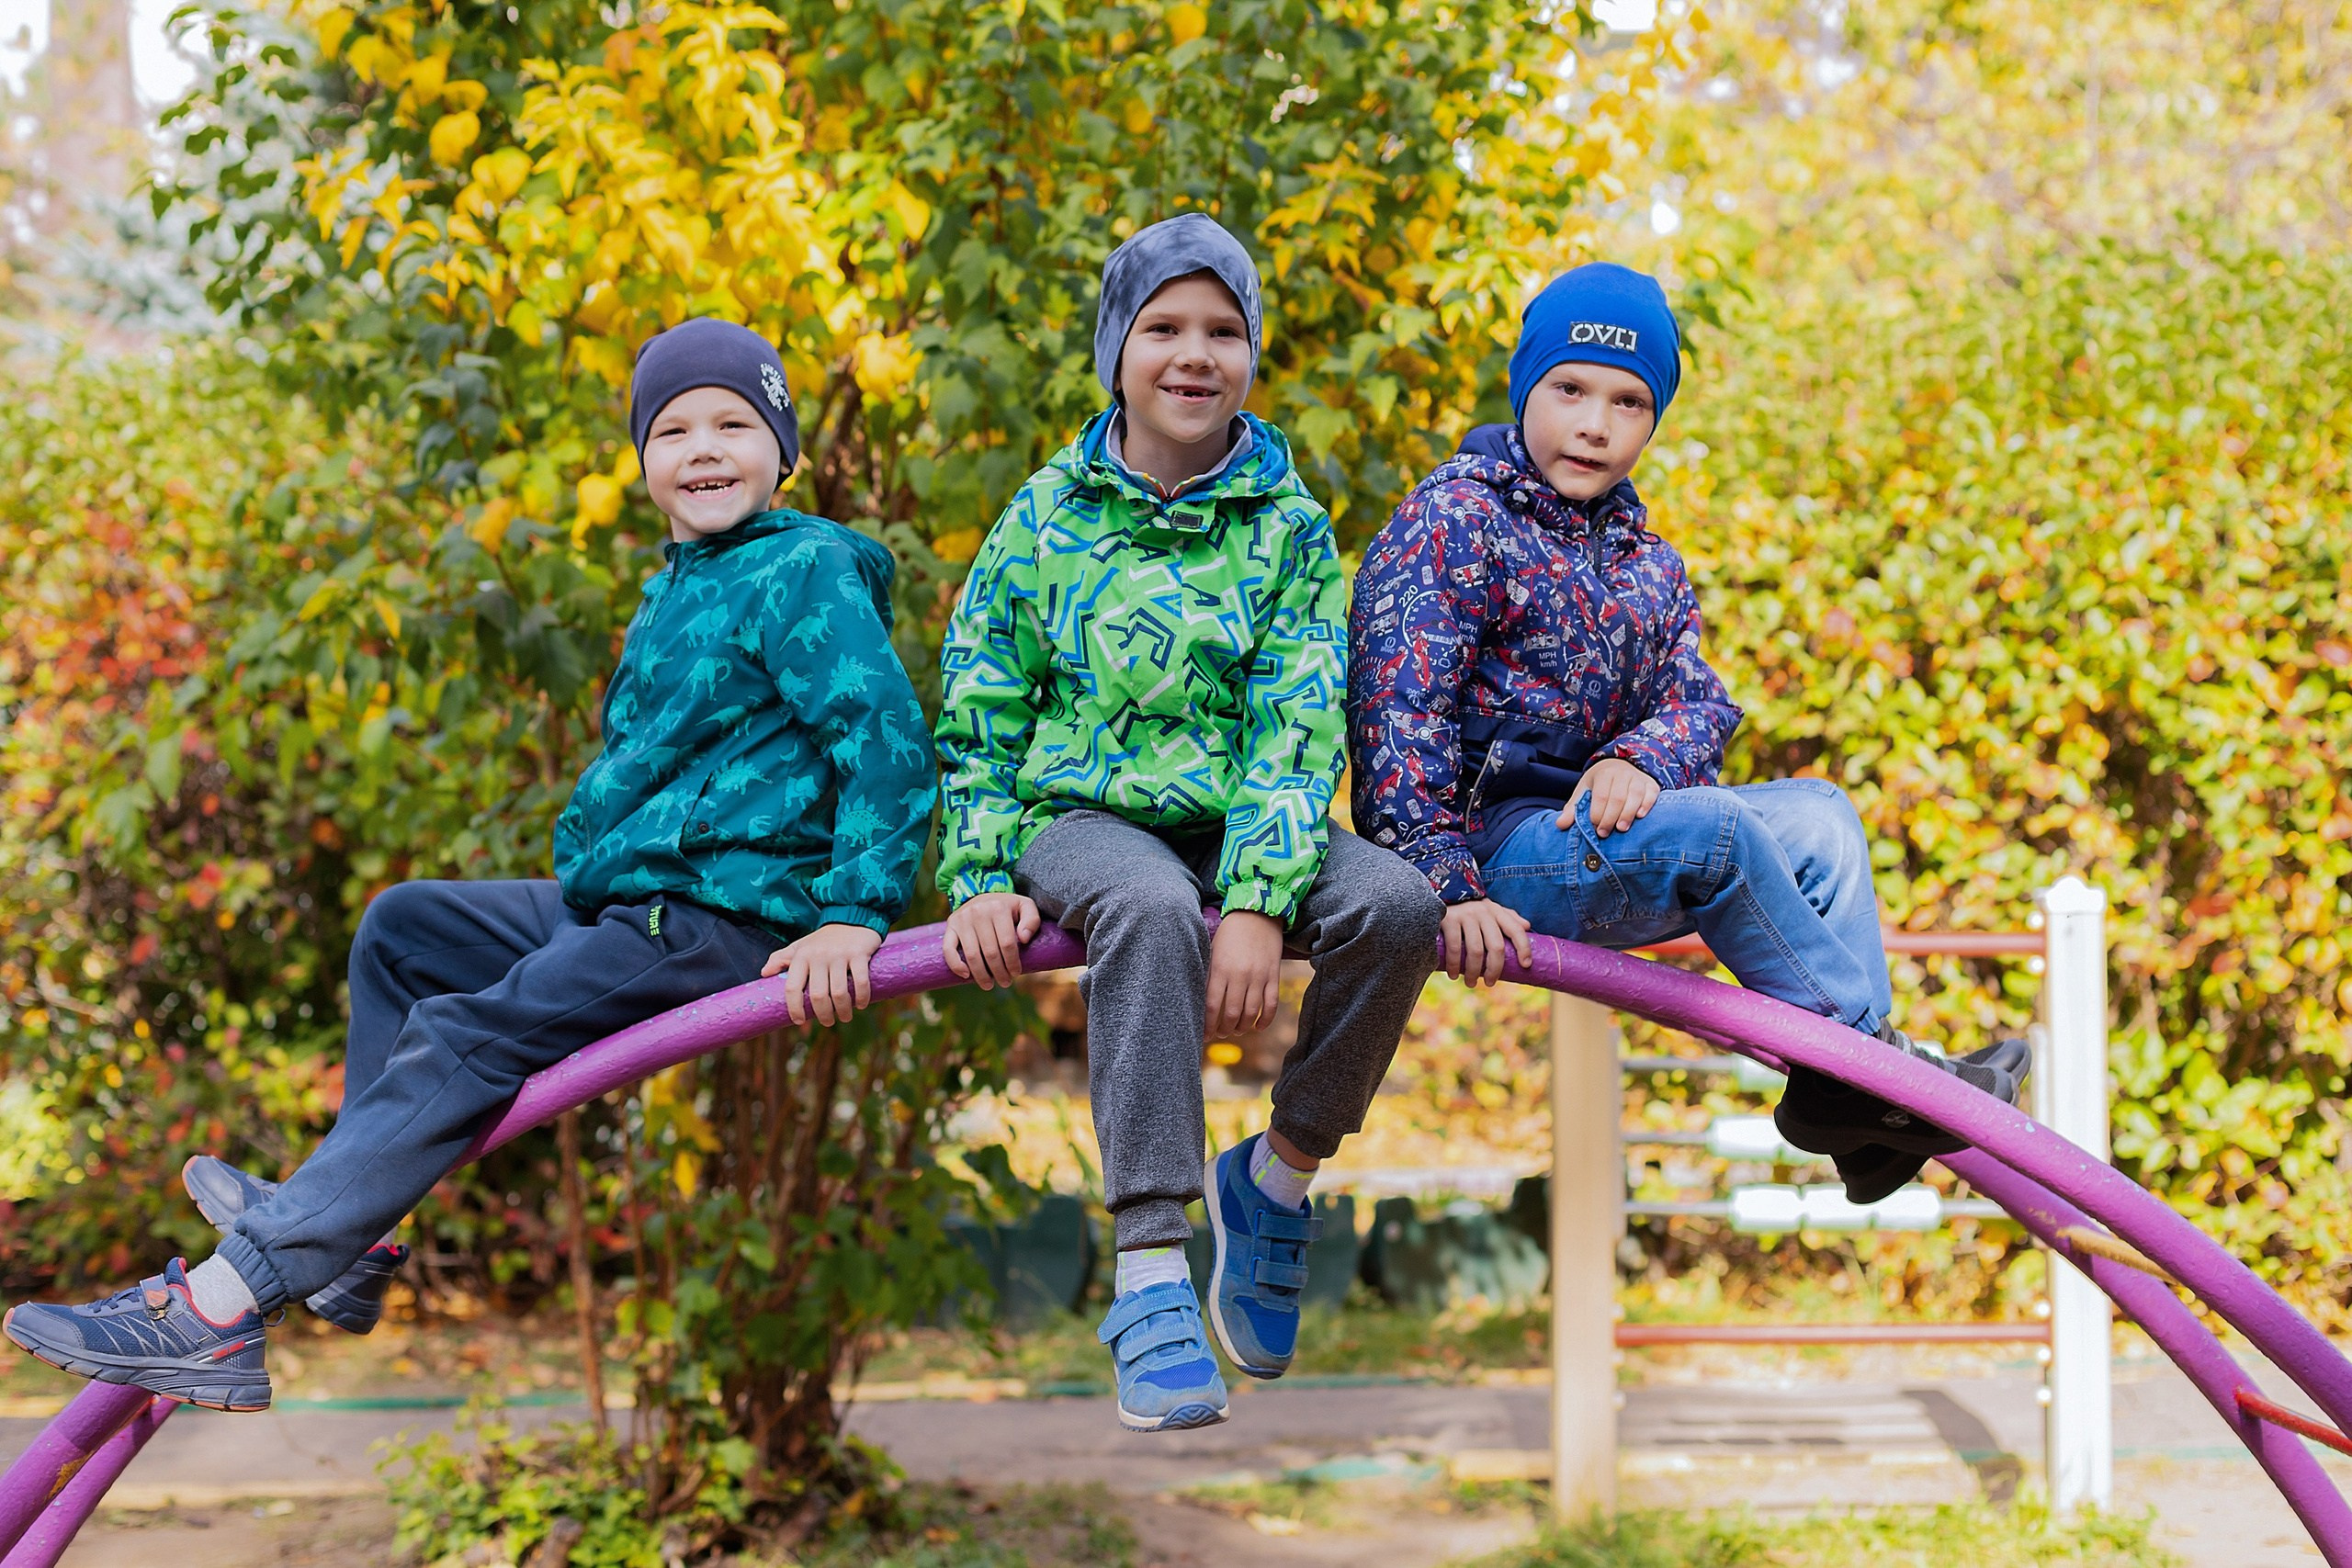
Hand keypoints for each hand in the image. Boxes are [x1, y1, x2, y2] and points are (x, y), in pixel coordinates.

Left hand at [762, 922, 882, 1027]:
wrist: (851, 916)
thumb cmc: (823, 939)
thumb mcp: (800, 946)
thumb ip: (781, 958)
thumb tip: (763, 973)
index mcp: (801, 956)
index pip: (792, 988)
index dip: (794, 1008)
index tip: (799, 1021)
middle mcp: (818, 956)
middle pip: (818, 995)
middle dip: (823, 1014)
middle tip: (828, 1022)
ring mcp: (839, 955)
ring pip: (839, 992)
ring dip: (843, 1010)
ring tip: (846, 1017)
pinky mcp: (858, 954)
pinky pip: (860, 981)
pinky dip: (862, 997)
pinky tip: (861, 1004)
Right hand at [942, 892, 1040, 990]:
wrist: (981, 894)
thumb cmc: (1007, 907)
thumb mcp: (1025, 906)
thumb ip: (1032, 920)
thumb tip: (1024, 939)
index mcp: (999, 908)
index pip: (1007, 943)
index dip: (1012, 962)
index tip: (1015, 973)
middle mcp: (979, 912)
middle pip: (990, 952)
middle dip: (999, 972)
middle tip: (1005, 983)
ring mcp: (962, 919)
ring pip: (971, 954)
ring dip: (981, 974)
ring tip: (989, 985)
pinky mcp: (951, 926)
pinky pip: (948, 949)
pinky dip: (955, 964)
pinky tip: (966, 975)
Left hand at [1206, 910, 1283, 1038]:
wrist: (1257, 913)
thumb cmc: (1229, 933)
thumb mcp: (1212, 951)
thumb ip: (1208, 976)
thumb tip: (1201, 1004)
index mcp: (1220, 969)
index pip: (1211, 1006)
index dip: (1207, 1025)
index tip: (1203, 1035)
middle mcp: (1239, 975)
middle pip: (1230, 1014)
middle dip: (1224, 1030)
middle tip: (1220, 1034)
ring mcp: (1259, 976)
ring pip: (1250, 1013)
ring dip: (1242, 1027)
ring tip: (1235, 1030)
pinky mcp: (1274, 976)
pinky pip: (1271, 1005)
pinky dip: (1265, 1020)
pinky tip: (1257, 1027)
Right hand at [1440, 899, 1532, 985]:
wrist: (1440, 894)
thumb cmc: (1469, 908)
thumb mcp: (1489, 909)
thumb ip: (1507, 917)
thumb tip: (1527, 926)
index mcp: (1496, 911)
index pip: (1516, 930)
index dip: (1524, 948)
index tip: (1525, 965)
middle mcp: (1484, 912)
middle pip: (1496, 946)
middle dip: (1494, 969)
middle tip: (1489, 982)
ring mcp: (1466, 915)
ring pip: (1476, 950)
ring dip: (1473, 972)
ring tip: (1470, 983)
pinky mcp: (1449, 919)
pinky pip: (1455, 948)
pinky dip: (1455, 965)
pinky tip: (1454, 974)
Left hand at [1563, 758, 1660, 838]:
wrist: (1619, 766)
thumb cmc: (1600, 784)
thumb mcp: (1584, 791)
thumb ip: (1573, 808)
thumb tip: (1560, 825)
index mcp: (1604, 773)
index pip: (1600, 796)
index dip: (1597, 814)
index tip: (1594, 829)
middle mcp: (1622, 773)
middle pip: (1617, 797)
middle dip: (1610, 817)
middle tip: (1604, 833)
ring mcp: (1638, 778)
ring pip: (1635, 795)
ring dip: (1628, 813)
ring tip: (1621, 828)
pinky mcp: (1651, 784)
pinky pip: (1651, 794)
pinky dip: (1647, 805)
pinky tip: (1640, 816)